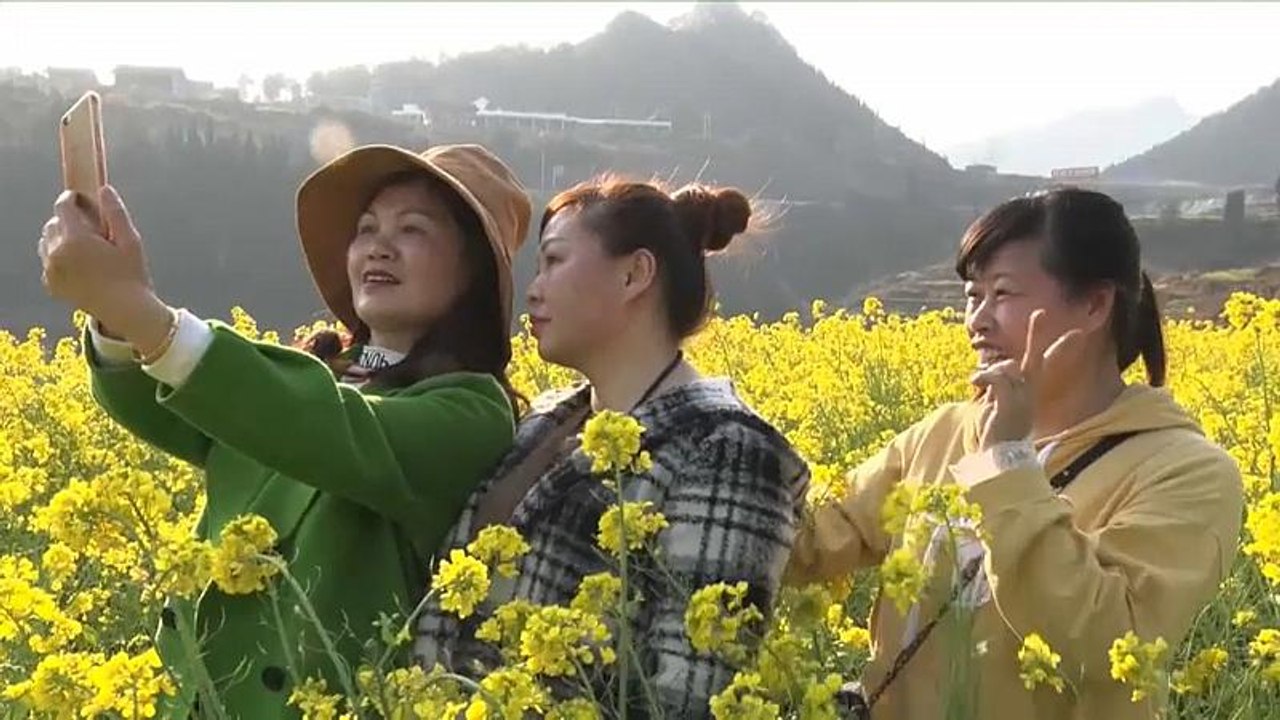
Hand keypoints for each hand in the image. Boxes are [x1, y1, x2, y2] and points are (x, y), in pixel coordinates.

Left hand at [39, 186, 170, 349]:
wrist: (125, 310)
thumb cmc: (132, 275)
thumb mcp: (131, 241)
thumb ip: (116, 213)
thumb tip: (105, 190)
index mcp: (75, 240)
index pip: (63, 207)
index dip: (71, 198)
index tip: (80, 198)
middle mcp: (57, 253)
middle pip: (53, 223)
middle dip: (68, 220)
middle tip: (89, 227)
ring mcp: (51, 270)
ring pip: (47, 241)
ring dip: (60, 238)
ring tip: (83, 246)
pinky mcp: (51, 284)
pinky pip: (48, 261)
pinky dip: (58, 257)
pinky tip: (79, 264)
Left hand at [971, 310, 1081, 450]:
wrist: (999, 456)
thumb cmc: (997, 433)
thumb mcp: (998, 406)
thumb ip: (997, 388)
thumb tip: (984, 372)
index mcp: (1028, 391)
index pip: (1045, 365)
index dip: (1059, 349)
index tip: (1076, 334)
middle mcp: (1029, 391)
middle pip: (1036, 357)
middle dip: (1038, 334)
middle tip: (1041, 312)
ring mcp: (1021, 395)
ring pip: (1006, 366)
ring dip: (989, 373)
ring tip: (977, 382)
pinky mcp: (1010, 400)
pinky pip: (997, 375)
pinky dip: (983, 376)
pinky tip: (975, 382)